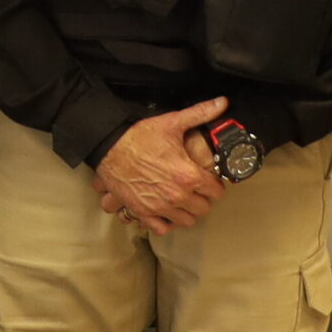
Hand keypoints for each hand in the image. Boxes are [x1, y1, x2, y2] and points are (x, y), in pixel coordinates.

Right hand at [92, 97, 228, 235]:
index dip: (215, 184)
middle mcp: (176, 195)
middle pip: (203, 208)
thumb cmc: (139, 136)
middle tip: (196, 188)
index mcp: (188, 175)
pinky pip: (162, 228)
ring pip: (186, 221)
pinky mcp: (142, 212)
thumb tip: (222, 103)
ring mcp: (159, 207)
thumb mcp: (172, 122)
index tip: (210, 179)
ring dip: (187, 211)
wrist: (109, 147)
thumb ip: (201, 113)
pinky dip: (166, 222)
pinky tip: (166, 211)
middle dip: (203, 198)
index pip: (217, 191)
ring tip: (183, 200)